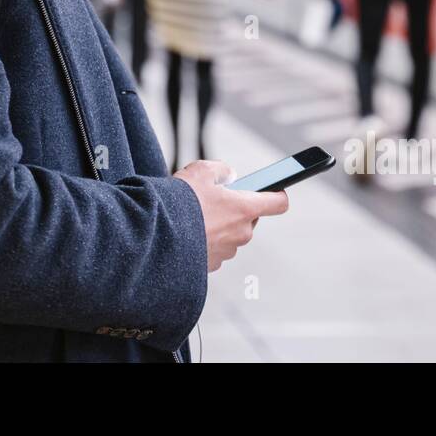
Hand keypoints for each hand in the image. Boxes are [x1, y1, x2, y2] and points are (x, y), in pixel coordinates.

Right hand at [174, 160, 289, 271]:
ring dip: (220, 226)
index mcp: (245, 209)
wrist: (156, 235)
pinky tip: (188, 232)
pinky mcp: (213, 265)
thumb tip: (230, 176)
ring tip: (195, 216)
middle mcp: (242, 233)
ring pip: (231, 234)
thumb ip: (222, 170)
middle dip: (236, 209)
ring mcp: (228, 251)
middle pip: (250, 218)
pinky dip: (206, 241)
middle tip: (214, 199)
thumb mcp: (201, 171)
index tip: (272, 189)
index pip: (278, 203)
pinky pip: (216, 249)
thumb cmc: (181, 202)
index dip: (276, 194)